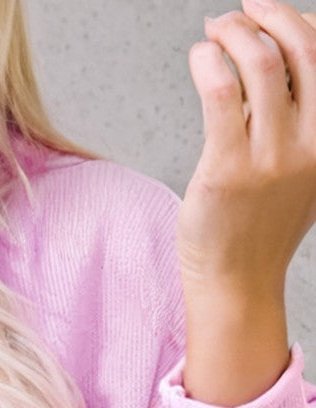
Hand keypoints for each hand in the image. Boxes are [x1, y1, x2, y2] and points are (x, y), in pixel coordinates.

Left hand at [177, 0, 315, 298]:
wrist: (237, 283)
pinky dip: (208, 60)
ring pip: (260, 62)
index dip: (296, 22)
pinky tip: (200, 58)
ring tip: (214, 33)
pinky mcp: (228, 169)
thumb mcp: (299, 167)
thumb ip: (296, 116)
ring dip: (233, 32)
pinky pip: (221, 91)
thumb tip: (273, 51)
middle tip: (238, 14)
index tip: (266, 15)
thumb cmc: (259, 223)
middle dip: (267, 15)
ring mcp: (270, 158)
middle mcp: (310, 144)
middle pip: (300, 49)